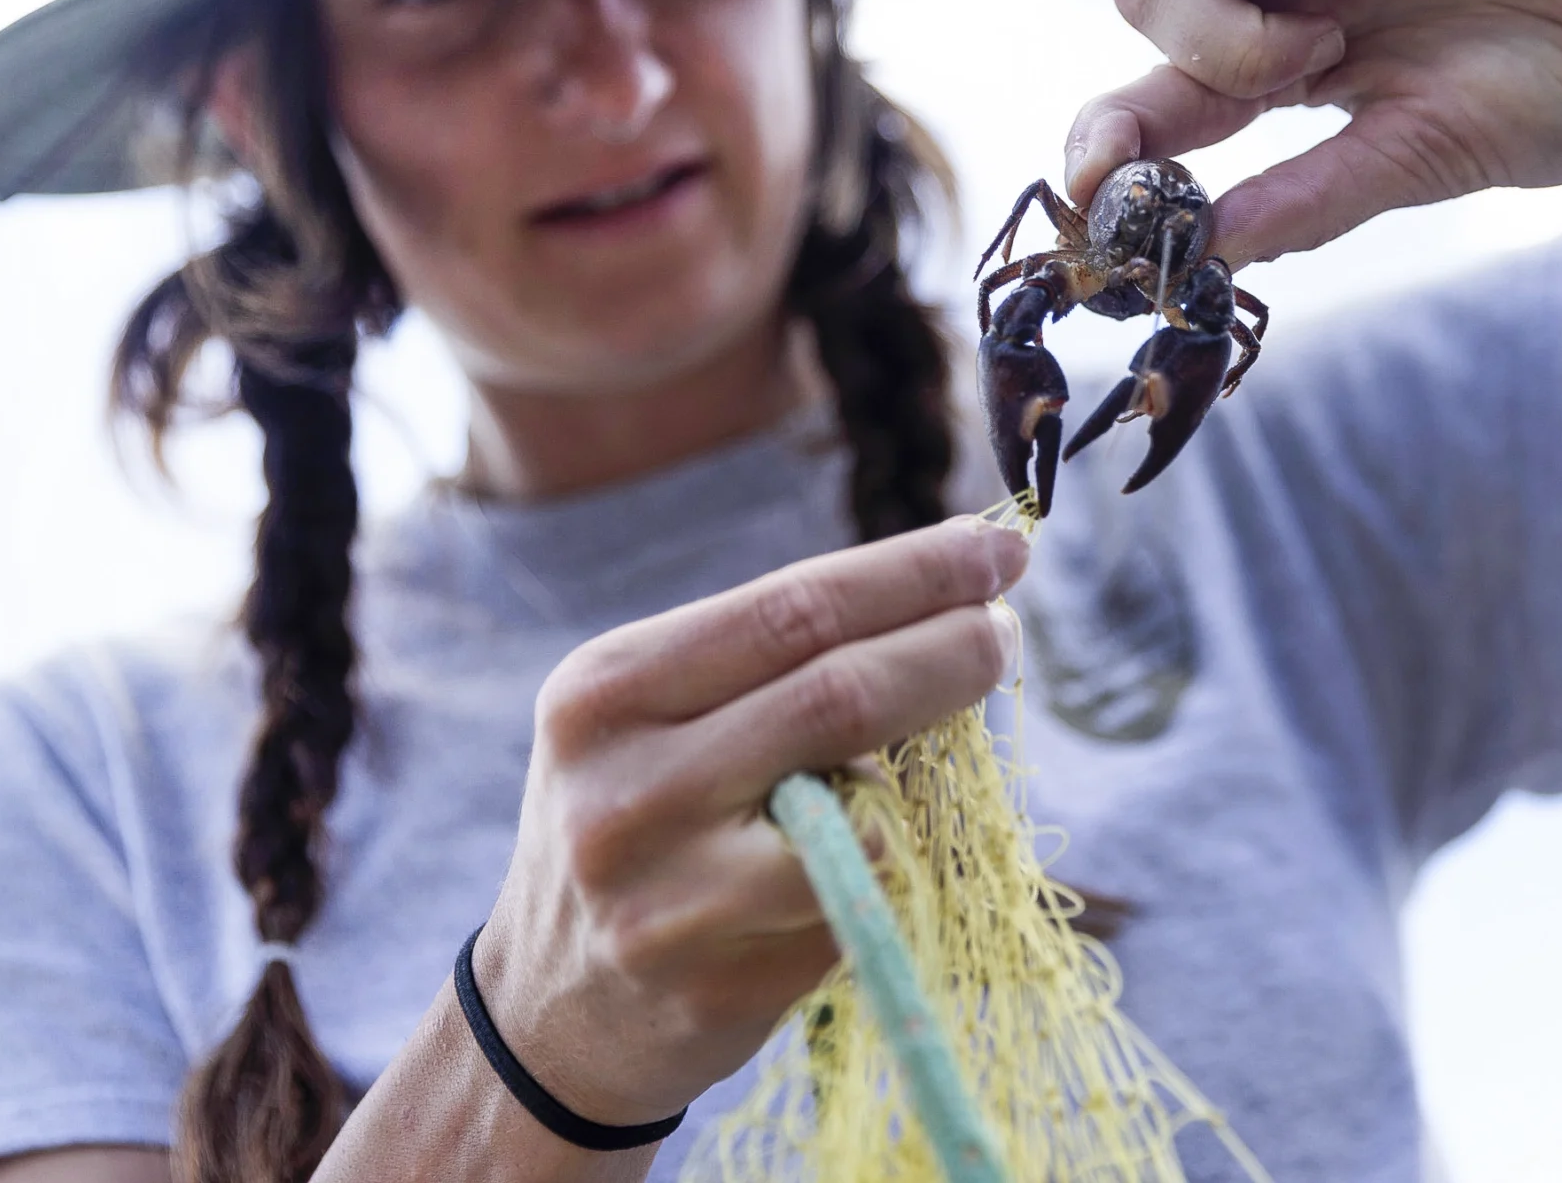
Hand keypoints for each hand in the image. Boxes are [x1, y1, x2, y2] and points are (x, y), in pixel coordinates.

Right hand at [468, 518, 1026, 1125]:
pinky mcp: (719, 989)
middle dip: (955, 652)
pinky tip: (860, 873)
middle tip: (1008, 630)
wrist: (554, 1011)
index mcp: (608, 690)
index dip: (917, 573)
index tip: (998, 550)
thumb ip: (778, 664)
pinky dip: (885, 877)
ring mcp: (670, 900)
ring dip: (920, 787)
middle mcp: (626, 788)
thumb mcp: (659, 719)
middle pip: (839, 695)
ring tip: (918, 770)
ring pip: (865, 817)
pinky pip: (857, 910)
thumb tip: (956, 596)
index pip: (795, 607)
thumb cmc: (644, 823)